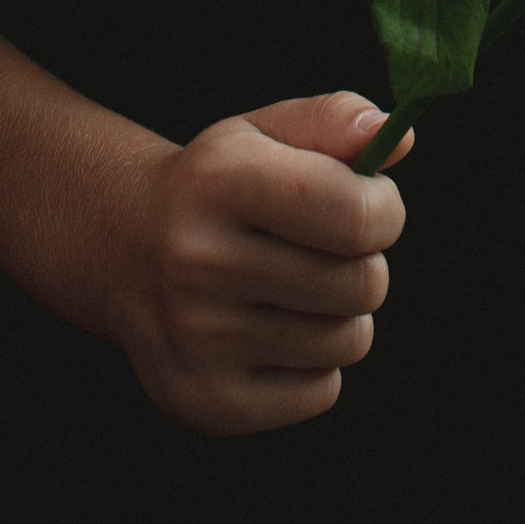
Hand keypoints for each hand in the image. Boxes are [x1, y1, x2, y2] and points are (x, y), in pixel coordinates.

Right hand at [102, 91, 409, 435]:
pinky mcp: (208, 402)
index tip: (371, 202)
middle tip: (326, 248)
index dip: (384, 209)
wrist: (123, 248)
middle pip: (361, 284)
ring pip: (349, 340)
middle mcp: (200, 261)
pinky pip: (322, 391)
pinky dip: (313, 364)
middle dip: (363, 262)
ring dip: (340, 314)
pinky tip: (268, 332)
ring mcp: (199, 340)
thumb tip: (401, 136)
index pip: (356, 215)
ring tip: (292, 288)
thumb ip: (335, 121)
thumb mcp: (264, 132)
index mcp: (219, 182)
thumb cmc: (218, 186)